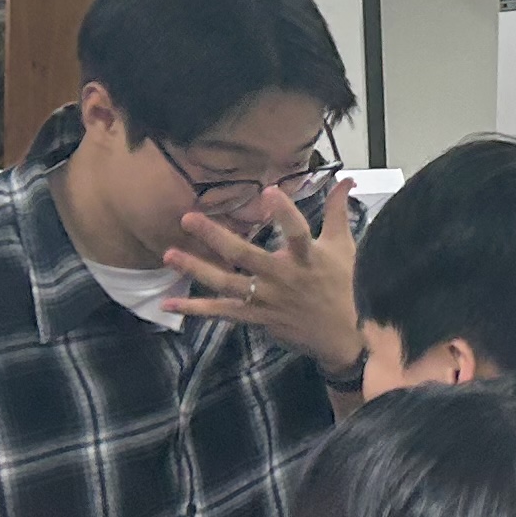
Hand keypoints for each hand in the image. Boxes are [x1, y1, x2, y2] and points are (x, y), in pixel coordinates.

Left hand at [166, 177, 360, 371]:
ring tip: (169, 254)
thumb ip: (337, 210)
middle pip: (245, 256)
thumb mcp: (343, 246)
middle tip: (188, 219)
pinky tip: (170, 302)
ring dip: (196, 269)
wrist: (345, 336)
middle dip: (215, 237)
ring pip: (226, 284)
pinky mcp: (257, 317)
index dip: (285, 214)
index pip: (298, 232)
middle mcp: (283, 278)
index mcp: (307, 258)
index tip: (269, 191)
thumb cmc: (344, 285)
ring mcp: (267, 299)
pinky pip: (222, 312)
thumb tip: (346, 180)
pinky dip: (196, 309)